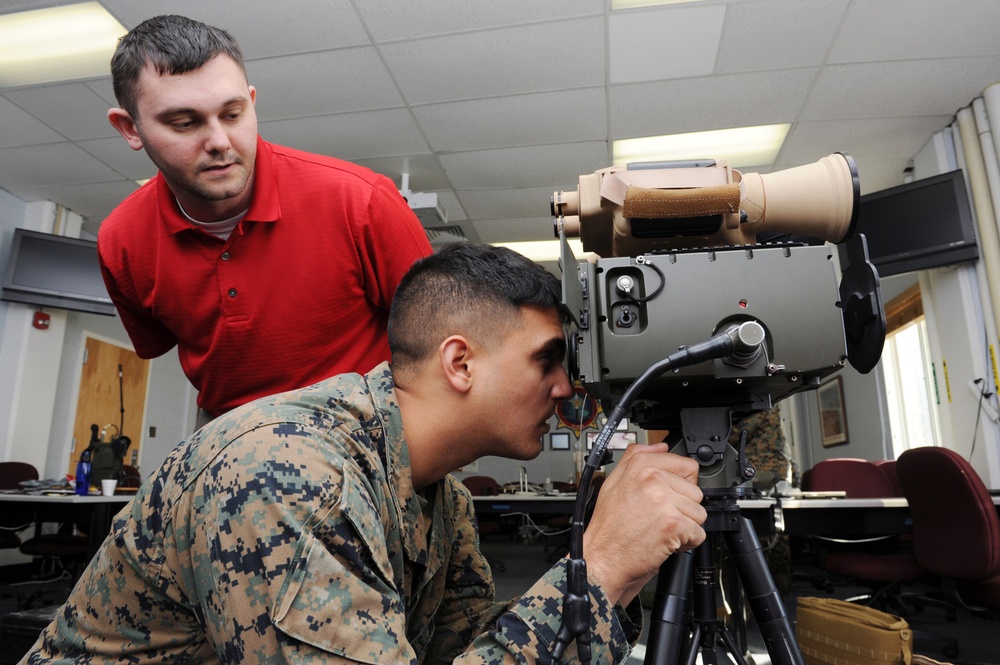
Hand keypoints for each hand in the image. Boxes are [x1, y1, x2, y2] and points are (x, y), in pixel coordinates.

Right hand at [581, 444, 706, 605]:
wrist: (602, 557)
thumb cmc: (608, 526)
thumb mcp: (615, 481)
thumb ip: (638, 458)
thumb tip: (661, 446)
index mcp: (641, 465)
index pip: (687, 466)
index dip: (680, 486)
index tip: (669, 496)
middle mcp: (653, 479)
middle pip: (695, 491)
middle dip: (683, 508)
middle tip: (660, 517)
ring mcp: (664, 501)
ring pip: (699, 513)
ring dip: (686, 526)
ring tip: (661, 529)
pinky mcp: (673, 524)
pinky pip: (699, 533)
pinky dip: (687, 543)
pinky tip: (666, 541)